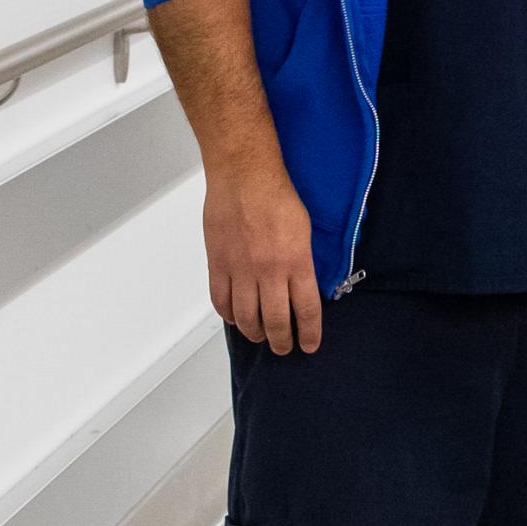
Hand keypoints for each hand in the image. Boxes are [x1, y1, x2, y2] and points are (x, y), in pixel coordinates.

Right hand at [202, 159, 322, 355]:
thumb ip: (302, 262)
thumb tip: (301, 287)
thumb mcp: (305, 231)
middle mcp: (268, 271)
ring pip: (246, 316)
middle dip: (281, 341)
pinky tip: (235, 318)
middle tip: (284, 348)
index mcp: (296, 262)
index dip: (309, 333)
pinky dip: (228, 315)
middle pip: (275, 321)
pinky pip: (220, 300)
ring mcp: (240, 270)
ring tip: (260, 337)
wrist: (244, 177)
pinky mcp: (217, 264)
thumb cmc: (278, 196)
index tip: (309, 345)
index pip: (306, 310)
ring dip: (254, 332)